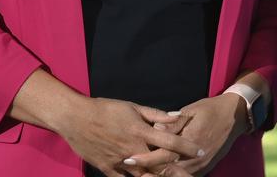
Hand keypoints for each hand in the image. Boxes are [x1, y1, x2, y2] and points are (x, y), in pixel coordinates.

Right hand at [52, 97, 193, 176]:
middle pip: (160, 165)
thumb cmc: (105, 109)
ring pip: (144, 176)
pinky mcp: (107, 168)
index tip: (200, 150)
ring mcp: (119, 161)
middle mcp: (132, 149)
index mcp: (140, 131)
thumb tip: (178, 116)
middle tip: (190, 175)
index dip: (187, 147)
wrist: (75, 118)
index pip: (170, 141)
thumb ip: (156, 114)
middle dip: (177, 171)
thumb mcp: (133, 107)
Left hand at [124, 94, 247, 176]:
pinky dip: (172, 175)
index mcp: (191, 140)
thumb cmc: (211, 109)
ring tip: (141, 173)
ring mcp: (202, 164)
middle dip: (147, 170)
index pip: (163, 154)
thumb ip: (174, 123)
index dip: (145, 158)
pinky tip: (159, 174)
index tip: (129, 158)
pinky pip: (185, 175)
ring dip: (158, 175)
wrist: (235, 116)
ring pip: (176, 175)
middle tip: (130, 167)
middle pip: (167, 169)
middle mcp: (196, 157)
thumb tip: (155, 129)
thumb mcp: (192, 111)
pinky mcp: (205, 167)